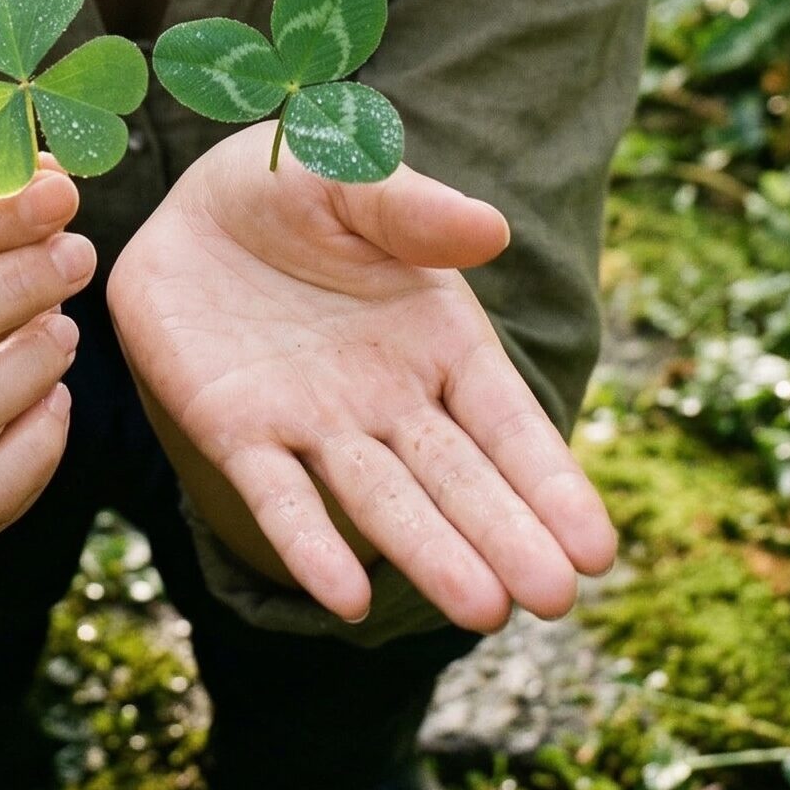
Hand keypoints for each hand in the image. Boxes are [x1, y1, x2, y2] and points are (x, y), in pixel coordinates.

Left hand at [104, 122, 617, 627]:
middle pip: (457, 479)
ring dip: (427, 553)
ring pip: (380, 500)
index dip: (549, 482)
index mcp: (437, 340)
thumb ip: (413, 209)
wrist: (192, 208)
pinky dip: (310, 545)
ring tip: (481, 611)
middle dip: (505, 536)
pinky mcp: (237, 433)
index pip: (506, 423)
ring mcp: (314, 424)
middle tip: (553, 598)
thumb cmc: (294, 187)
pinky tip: (345, 597)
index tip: (597, 549)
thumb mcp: (352, 177)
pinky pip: (278, 496)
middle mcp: (388, 398)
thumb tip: (491, 229)